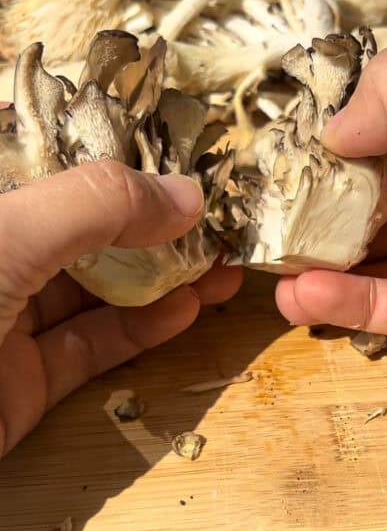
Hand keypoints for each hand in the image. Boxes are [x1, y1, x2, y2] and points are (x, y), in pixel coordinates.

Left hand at [0, 162, 241, 457]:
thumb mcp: (0, 240)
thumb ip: (94, 205)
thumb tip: (186, 191)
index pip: (45, 155)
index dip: (112, 148)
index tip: (177, 147)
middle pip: (78, 223)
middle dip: (150, 218)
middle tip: (216, 214)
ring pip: (91, 286)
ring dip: (159, 274)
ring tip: (220, 262)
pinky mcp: (19, 383)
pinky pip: (90, 345)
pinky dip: (141, 328)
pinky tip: (188, 308)